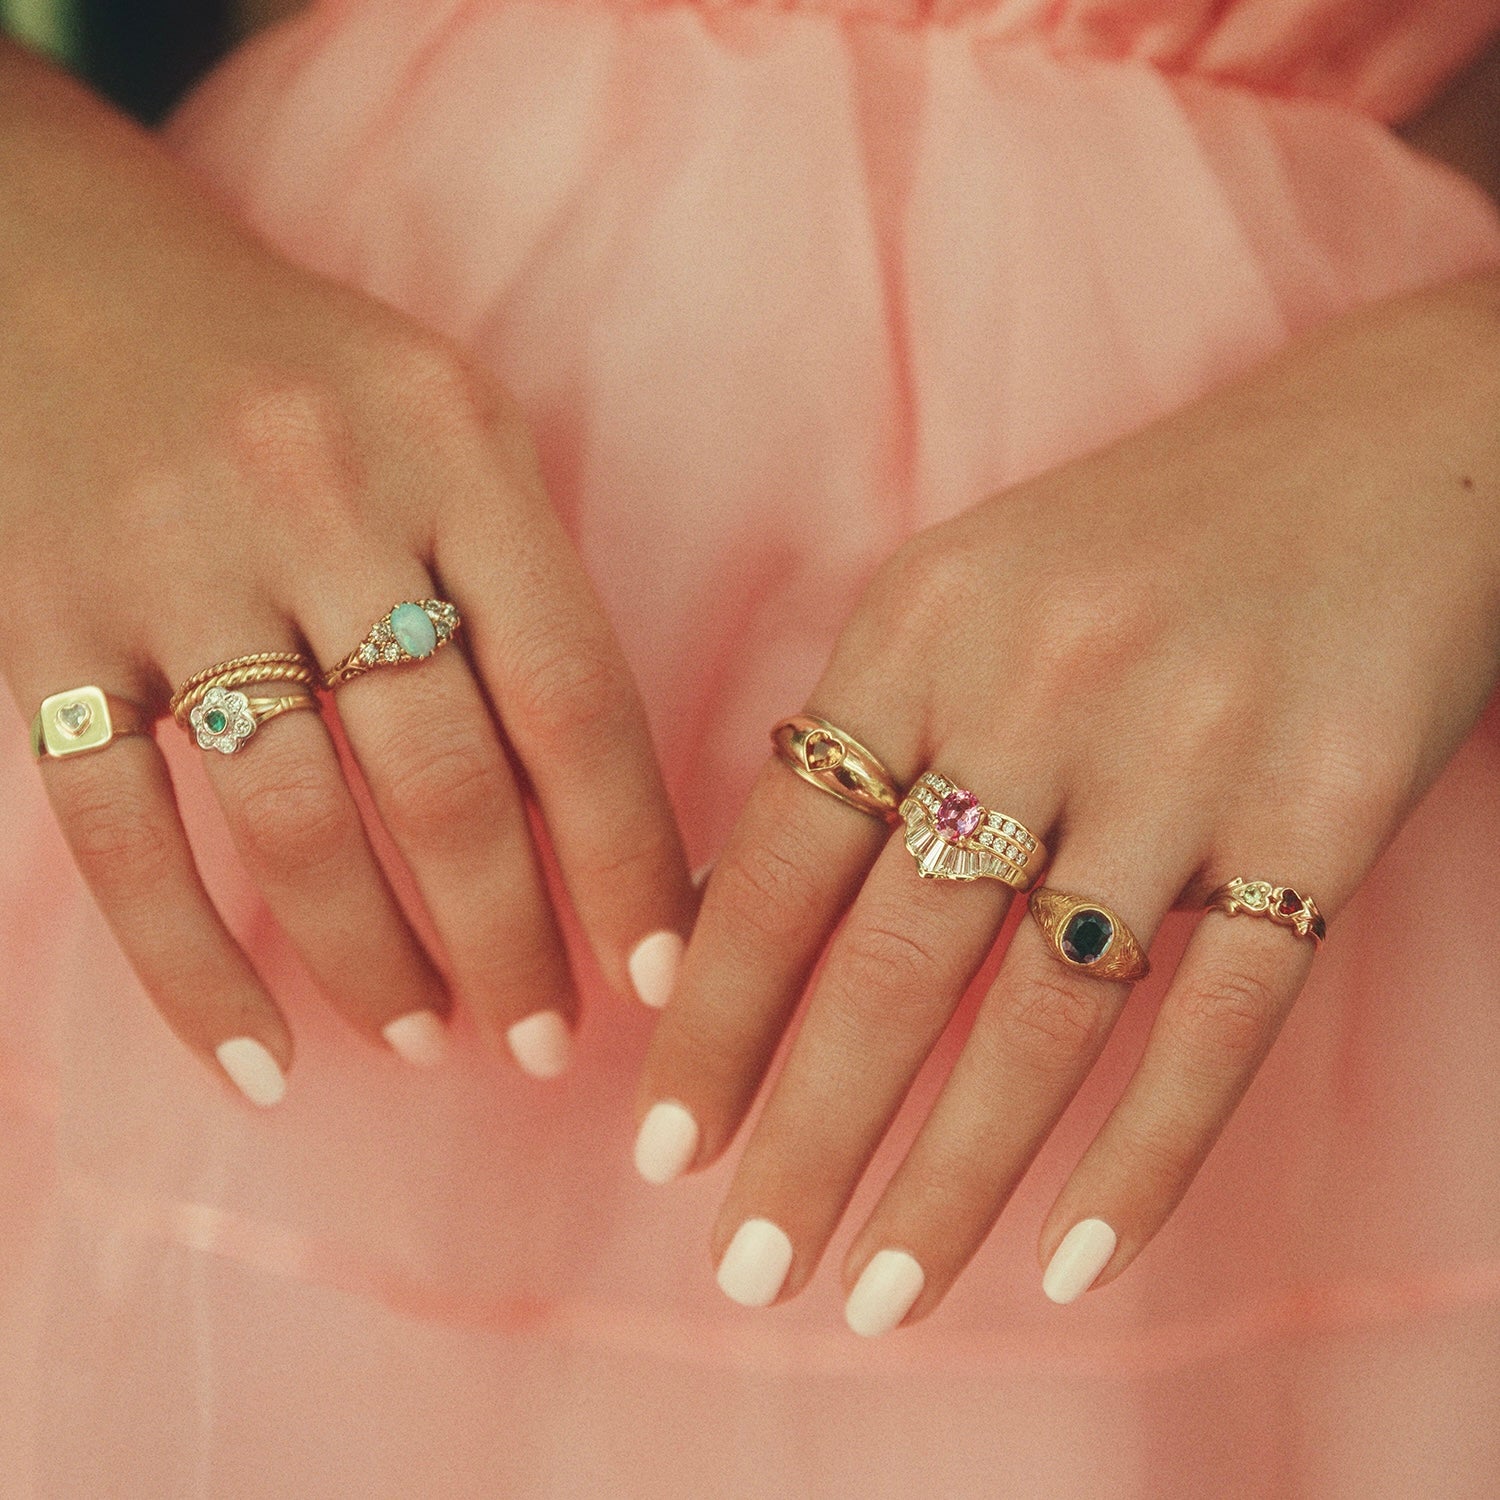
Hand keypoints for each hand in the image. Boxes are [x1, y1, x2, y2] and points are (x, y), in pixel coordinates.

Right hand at [1, 42, 692, 1100]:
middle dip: (509, 939)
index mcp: (454, 448)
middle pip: (442, 778)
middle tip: (545, 1038)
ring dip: (374, 962)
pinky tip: (260, 1056)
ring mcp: (169, 560)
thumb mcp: (455, 438)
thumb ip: (530, 599)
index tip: (659, 975)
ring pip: (290, 823)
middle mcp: (318, 496)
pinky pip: (122, 832)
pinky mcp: (44, 620)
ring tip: (429, 1039)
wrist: (72, 273)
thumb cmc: (316, 386)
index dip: (626, 855)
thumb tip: (609, 826)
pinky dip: (193, 966)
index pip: (571, 693)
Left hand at [635, 273, 1499, 1328]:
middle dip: (809, 1133)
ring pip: (1047, 1015)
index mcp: (920, 626)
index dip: (715, 1017)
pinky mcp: (1325, 815)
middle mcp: (1040, 689)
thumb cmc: (1140, 536)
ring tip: (879, 1295)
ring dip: (953, 1177)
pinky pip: (1220, 1021)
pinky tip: (1070, 1261)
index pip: (779, 859)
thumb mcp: (966, 587)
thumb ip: (863, 730)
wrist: (1393, 448)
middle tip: (745, 1270)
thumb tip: (740, 912)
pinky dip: (1144, 1157)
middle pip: (897, 959)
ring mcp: (1188, 756)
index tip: (664, 1146)